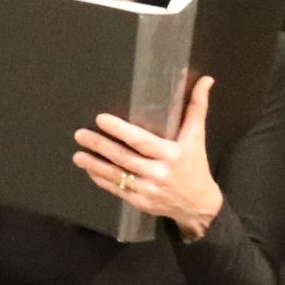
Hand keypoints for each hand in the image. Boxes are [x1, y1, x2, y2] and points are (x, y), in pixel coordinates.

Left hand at [74, 77, 223, 236]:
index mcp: (171, 154)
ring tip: (77, 155)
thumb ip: (197, 107)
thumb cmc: (195, 164)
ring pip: (117, 176)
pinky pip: (118, 190)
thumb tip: (206, 80)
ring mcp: (148, 190)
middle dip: (100, 146)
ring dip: (94, 165)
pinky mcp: (141, 203)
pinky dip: (102, 180)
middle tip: (80, 134)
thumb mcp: (197, 136)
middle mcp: (159, 173)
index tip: (101, 119)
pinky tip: (90, 170)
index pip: (141, 141)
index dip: (120, 130)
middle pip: (124, 158)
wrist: (199, 204)